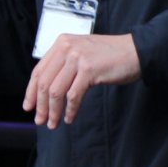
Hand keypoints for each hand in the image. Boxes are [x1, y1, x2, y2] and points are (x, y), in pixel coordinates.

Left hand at [24, 33, 140, 127]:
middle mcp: (67, 48)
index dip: (30, 92)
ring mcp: (78, 58)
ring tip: (54, 123)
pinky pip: (73, 95)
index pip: (38, 71)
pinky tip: (69, 118)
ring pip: (56, 91)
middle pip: (44, 83)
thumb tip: (47, 90)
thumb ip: (65, 64)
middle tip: (40, 120)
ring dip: (53, 111)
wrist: (138, 50)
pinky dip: (69, 110)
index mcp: (62, 43)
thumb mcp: (82, 52)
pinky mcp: (90, 70)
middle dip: (41, 106)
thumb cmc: (112, 55)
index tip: (29, 106)